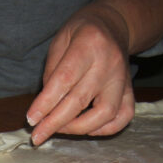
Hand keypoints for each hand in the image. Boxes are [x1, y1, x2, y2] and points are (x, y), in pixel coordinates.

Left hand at [26, 5, 134, 144]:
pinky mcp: (131, 92)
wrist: (113, 27)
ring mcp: (123, 80)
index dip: (46, 103)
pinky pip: (122, 118)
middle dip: (56, 123)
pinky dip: (104, 129)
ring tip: (61, 129)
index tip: (32, 120)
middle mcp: (109, 64)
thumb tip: (46, 107)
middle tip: (38, 135)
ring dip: (79, 128)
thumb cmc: (81, 33)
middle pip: (81, 101)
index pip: (64, 80)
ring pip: (105, 115)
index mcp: (89, 44)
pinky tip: (87, 128)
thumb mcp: (60, 41)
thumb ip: (52, 72)